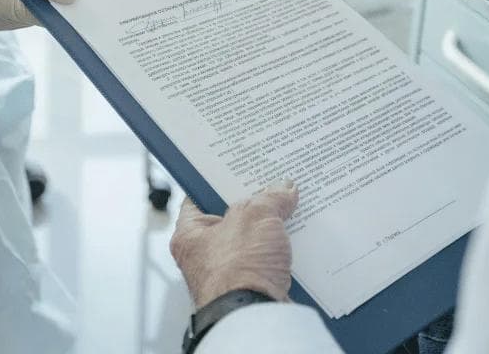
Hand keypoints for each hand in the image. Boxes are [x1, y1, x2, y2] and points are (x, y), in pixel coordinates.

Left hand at [170, 181, 298, 307]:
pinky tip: (298, 242)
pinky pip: (267, 264)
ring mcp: (228, 276)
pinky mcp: (250, 290)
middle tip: (273, 188)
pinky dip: (281, 255)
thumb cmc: (238, 269)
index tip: (239, 169)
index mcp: (190, 234)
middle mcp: (204, 257)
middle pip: (232, 220)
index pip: (199, 197)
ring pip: (253, 244)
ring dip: (271, 232)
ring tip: (291, 211)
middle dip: (255, 207)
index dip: (220, 181)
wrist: (254, 317)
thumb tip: (284, 188)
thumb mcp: (255, 215)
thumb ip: (269, 197)